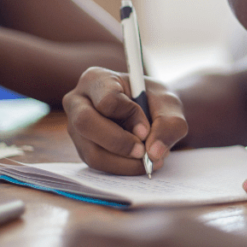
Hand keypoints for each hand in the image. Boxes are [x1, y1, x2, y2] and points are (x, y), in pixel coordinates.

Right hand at [63, 67, 187, 174]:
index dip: (130, 116)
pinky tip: (139, 162)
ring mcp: (76, 127)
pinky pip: (98, 164)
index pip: (107, 100)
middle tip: (144, 152)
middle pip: (85, 123)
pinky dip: (122, 167)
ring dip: (124, 161)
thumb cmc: (156, 102)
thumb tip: (154, 152)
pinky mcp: (82, 147)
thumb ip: (169, 124)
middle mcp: (78, 101)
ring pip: (92, 151)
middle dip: (119, 143)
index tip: (147, 128)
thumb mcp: (170, 105)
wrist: (153, 113)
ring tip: (149, 159)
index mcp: (96, 79)